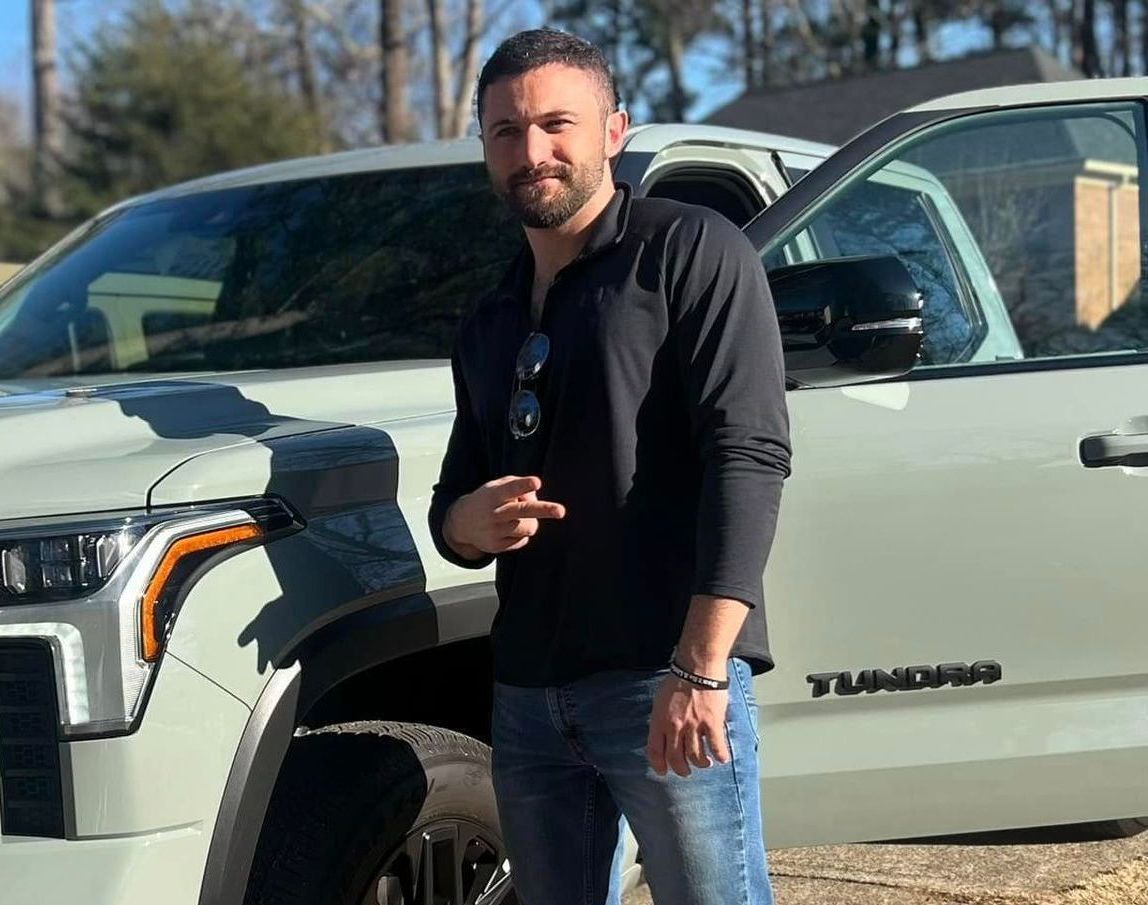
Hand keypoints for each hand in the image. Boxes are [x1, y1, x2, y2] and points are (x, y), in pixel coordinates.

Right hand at [444, 475, 565, 556]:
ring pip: (529, 527)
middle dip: (543, 510)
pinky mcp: (497, 546)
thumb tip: (535, 499)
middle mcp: (495, 513)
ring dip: (531, 522)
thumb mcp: (497, 486)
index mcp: (494, 494)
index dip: (524, 485)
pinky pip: (523, 540)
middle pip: (523, 511)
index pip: (511, 488)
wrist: (462, 523)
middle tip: (561, 511)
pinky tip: (508, 529)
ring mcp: (496, 531)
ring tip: (518, 518)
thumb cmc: (487, 500)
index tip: (536, 482)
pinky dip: (521, 534)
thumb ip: (517, 485)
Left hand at [645, 675, 730, 777]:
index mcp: (659, 720)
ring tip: (705, 763)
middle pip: (675, 758)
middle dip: (681, 769)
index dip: (658, 765)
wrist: (697, 667)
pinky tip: (722, 757)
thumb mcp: (661, 700)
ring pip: (696, 757)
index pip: (654, 750)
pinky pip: (716, 747)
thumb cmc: (679, 680)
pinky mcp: (711, 723)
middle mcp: (674, 727)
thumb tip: (663, 733)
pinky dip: (720, 756)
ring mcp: (693, 726)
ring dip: (701, 764)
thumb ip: (661, 718)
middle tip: (686, 771)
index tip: (663, 771)